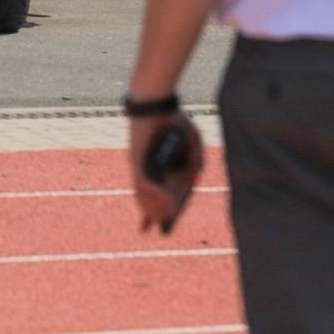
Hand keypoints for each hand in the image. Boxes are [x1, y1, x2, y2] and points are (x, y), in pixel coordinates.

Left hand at [129, 113, 203, 234]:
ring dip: (155, 208)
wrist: (157, 103)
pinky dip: (153, 193)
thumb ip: (197, 162)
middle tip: (164, 225)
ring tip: (167, 217)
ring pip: (143, 195)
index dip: (154, 214)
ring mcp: (141, 166)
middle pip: (149, 200)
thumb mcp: (193, 142)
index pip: (156, 197)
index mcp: (160, 168)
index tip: (155, 229)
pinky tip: (164, 198)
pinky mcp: (136, 159)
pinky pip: (142, 181)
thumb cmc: (174, 120)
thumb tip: (193, 181)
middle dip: (157, 215)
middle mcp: (148, 169)